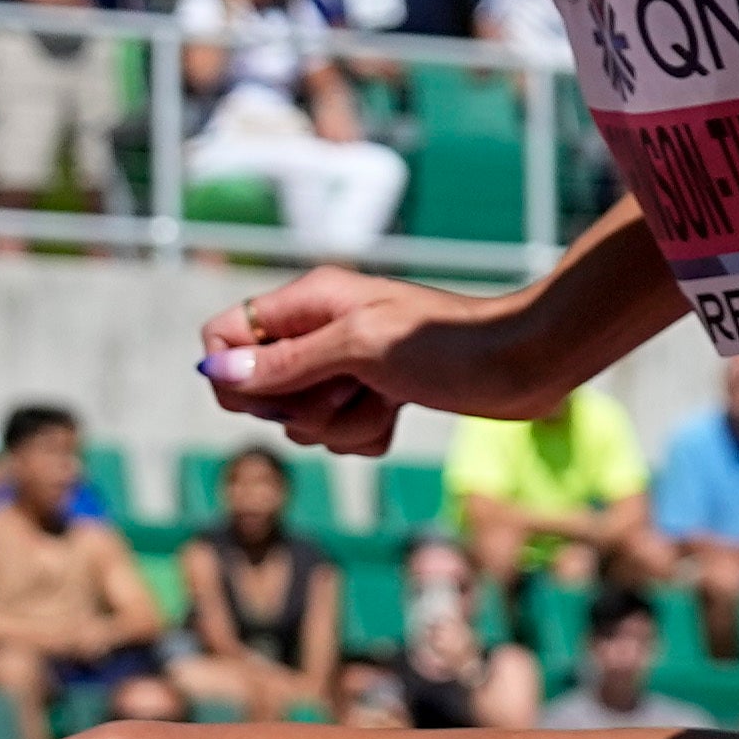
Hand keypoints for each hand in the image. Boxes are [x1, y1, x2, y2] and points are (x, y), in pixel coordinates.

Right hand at [201, 270, 550, 452]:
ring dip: (344, 424)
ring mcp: (347, 367)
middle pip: (263, 391)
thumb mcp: (360, 348)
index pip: (226, 335)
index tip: (268, 398)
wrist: (521, 365)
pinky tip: (399, 410)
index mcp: (310, 301)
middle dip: (303, 408)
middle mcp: (320, 331)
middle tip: (350, 387)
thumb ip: (287, 362)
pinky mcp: (374, 397)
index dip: (234, 376)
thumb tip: (216, 371)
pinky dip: (368, 434)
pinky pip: (340, 437)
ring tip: (386, 397)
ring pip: (304, 422)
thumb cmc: (446, 345)